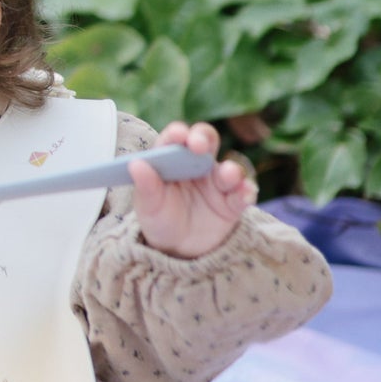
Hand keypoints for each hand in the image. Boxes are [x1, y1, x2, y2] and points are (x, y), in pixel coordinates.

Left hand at [130, 121, 255, 258]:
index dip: (178, 133)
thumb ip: (145, 186)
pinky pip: (242, 194)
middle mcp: (197, 165)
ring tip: (227, 175)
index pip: (175, 139)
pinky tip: (243, 194)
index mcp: (172, 160)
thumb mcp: (148, 205)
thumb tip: (135, 164)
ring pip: (229, 168)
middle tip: (199, 146)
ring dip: (230, 170)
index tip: (178, 135)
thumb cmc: (159, 218)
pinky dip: (245, 193)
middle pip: (205, 141)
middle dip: (204, 139)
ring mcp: (217, 183)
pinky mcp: (232, 203)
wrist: (176, 248)